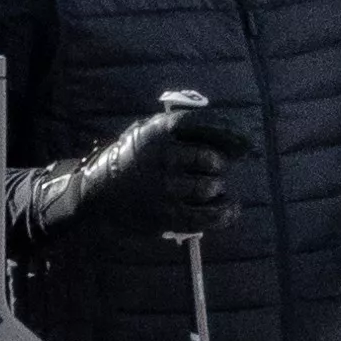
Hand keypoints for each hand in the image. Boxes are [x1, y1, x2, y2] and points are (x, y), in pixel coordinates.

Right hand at [65, 94, 250, 241]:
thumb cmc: (131, 161)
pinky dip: (224, 213)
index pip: (204, 125)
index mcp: (160, 132)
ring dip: (218, 189)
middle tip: (216, 170)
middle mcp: (165, 157)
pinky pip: (206, 215)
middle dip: (219, 165)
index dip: (228, 130)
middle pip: (211, 159)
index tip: (242, 139)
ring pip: (210, 187)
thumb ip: (179, 132)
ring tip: (217, 189)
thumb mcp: (147, 134)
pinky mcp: (167, 214)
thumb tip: (226, 135)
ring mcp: (166, 187)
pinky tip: (232, 209)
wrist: (99, 194)